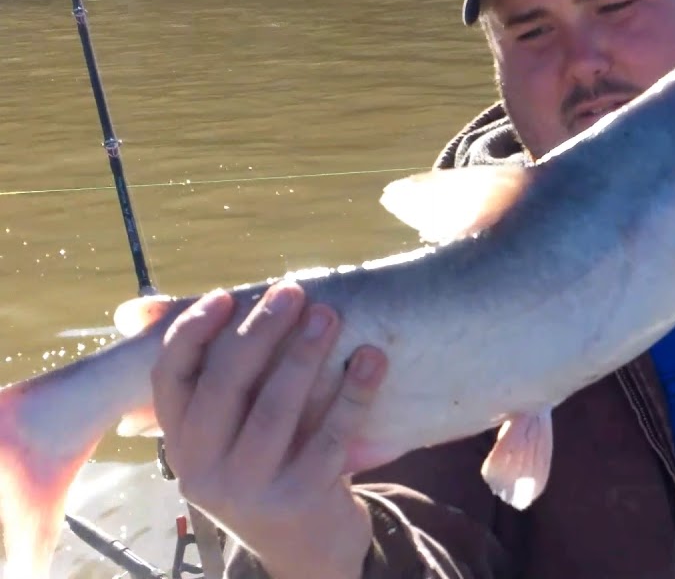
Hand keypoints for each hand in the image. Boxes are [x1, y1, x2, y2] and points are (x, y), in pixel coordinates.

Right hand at [149, 280, 388, 578]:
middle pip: (224, 387)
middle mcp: (204, 470)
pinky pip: (329, 437)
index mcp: (181, 444)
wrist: (307, 548)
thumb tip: (138, 309)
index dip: (192, 333)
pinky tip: (371, 360)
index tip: (227, 295)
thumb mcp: (225, 432)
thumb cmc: (267, 467)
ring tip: (329, 315)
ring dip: (304, 356)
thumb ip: (206, 374)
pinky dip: (353, 394)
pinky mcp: (300, 500)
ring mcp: (250, 490)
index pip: (169, 380)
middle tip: (294, 292)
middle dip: (259, 333)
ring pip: (274, 410)